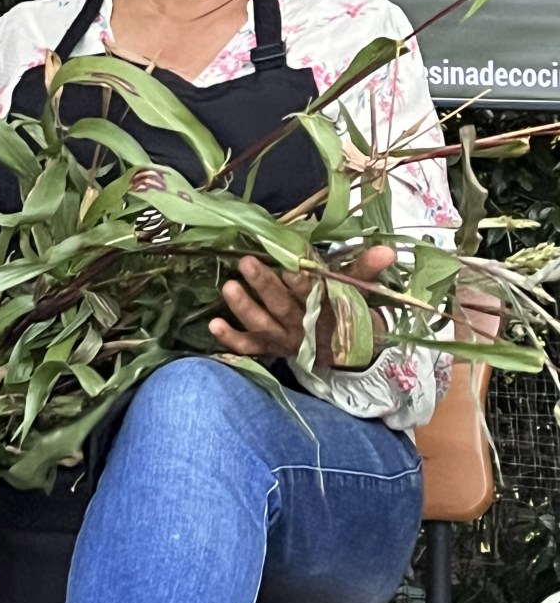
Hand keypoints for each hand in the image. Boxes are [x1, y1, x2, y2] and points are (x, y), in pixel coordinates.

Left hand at [210, 246, 395, 365]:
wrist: (351, 353)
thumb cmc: (349, 311)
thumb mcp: (359, 289)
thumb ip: (366, 268)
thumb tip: (388, 250)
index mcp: (323, 307)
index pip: (312, 293)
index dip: (301, 282)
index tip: (289, 265)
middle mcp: (302, 324)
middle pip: (281, 306)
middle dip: (264, 286)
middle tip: (246, 263)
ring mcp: (284, 338)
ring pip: (262, 326)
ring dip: (244, 308)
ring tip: (227, 287)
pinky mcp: (271, 348)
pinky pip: (250, 347)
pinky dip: (232, 339)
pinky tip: (214, 325)